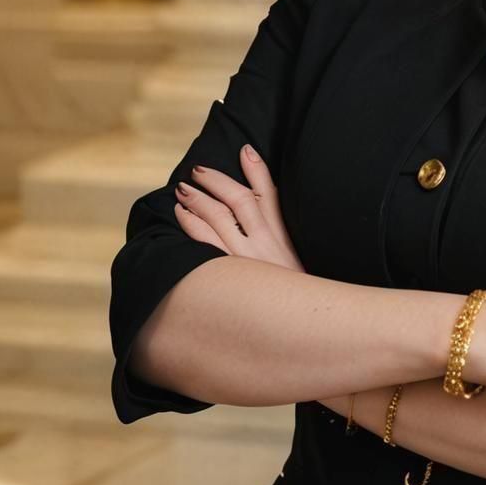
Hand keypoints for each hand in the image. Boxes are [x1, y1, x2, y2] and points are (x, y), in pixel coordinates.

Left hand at [175, 148, 359, 408]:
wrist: (305, 333)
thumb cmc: (302, 301)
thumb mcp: (302, 265)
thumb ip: (287, 239)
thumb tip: (271, 221)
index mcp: (286, 238)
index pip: (271, 194)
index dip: (257, 170)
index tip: (245, 150)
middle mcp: (266, 244)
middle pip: (240, 199)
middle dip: (219, 181)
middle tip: (200, 170)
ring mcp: (246, 259)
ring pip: (219, 216)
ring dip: (199, 199)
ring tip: (185, 188)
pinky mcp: (230, 277)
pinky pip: (204, 243)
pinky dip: (191, 224)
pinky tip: (181, 214)